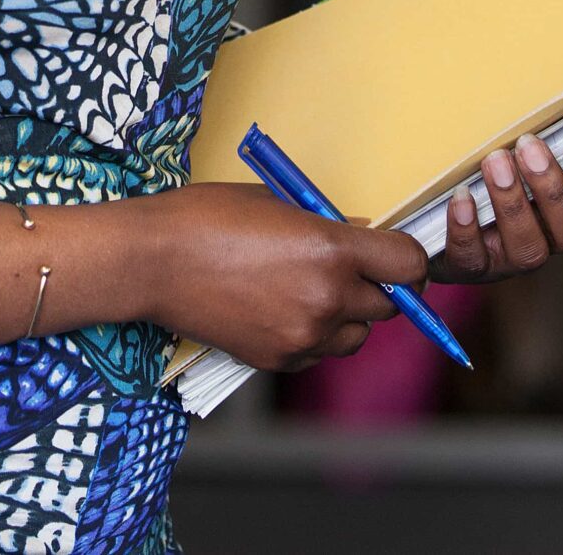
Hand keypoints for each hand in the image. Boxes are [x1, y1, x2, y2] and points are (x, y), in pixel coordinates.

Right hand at [137, 182, 431, 372]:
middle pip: (390, 305)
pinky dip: (315, 337)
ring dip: (350, 317)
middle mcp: (327, 297)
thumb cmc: (209, 217)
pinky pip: (319, 353)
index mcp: (333, 249)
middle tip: (356, 271)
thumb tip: (364, 235)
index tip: (397, 255)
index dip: (409, 259)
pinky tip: (285, 311)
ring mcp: (303, 334)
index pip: (409, 265)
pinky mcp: (279, 359)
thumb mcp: (278, 203)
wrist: (152, 261)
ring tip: (315, 292)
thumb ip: (329, 224)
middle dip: (380, 288)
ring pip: (357, 337)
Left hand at [431, 132, 562, 283]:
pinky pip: (473, 257)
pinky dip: (467, 226)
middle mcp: (546, 241)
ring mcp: (509, 260)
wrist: (434, 220)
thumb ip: (535, 140)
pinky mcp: (470, 268)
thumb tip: (544, 95)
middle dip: (552, 187)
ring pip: (528, 249)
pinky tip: (461, 196)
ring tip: (494, 161)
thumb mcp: (515, 155)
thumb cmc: (484, 173)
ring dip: (513, 202)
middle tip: (527, 145)